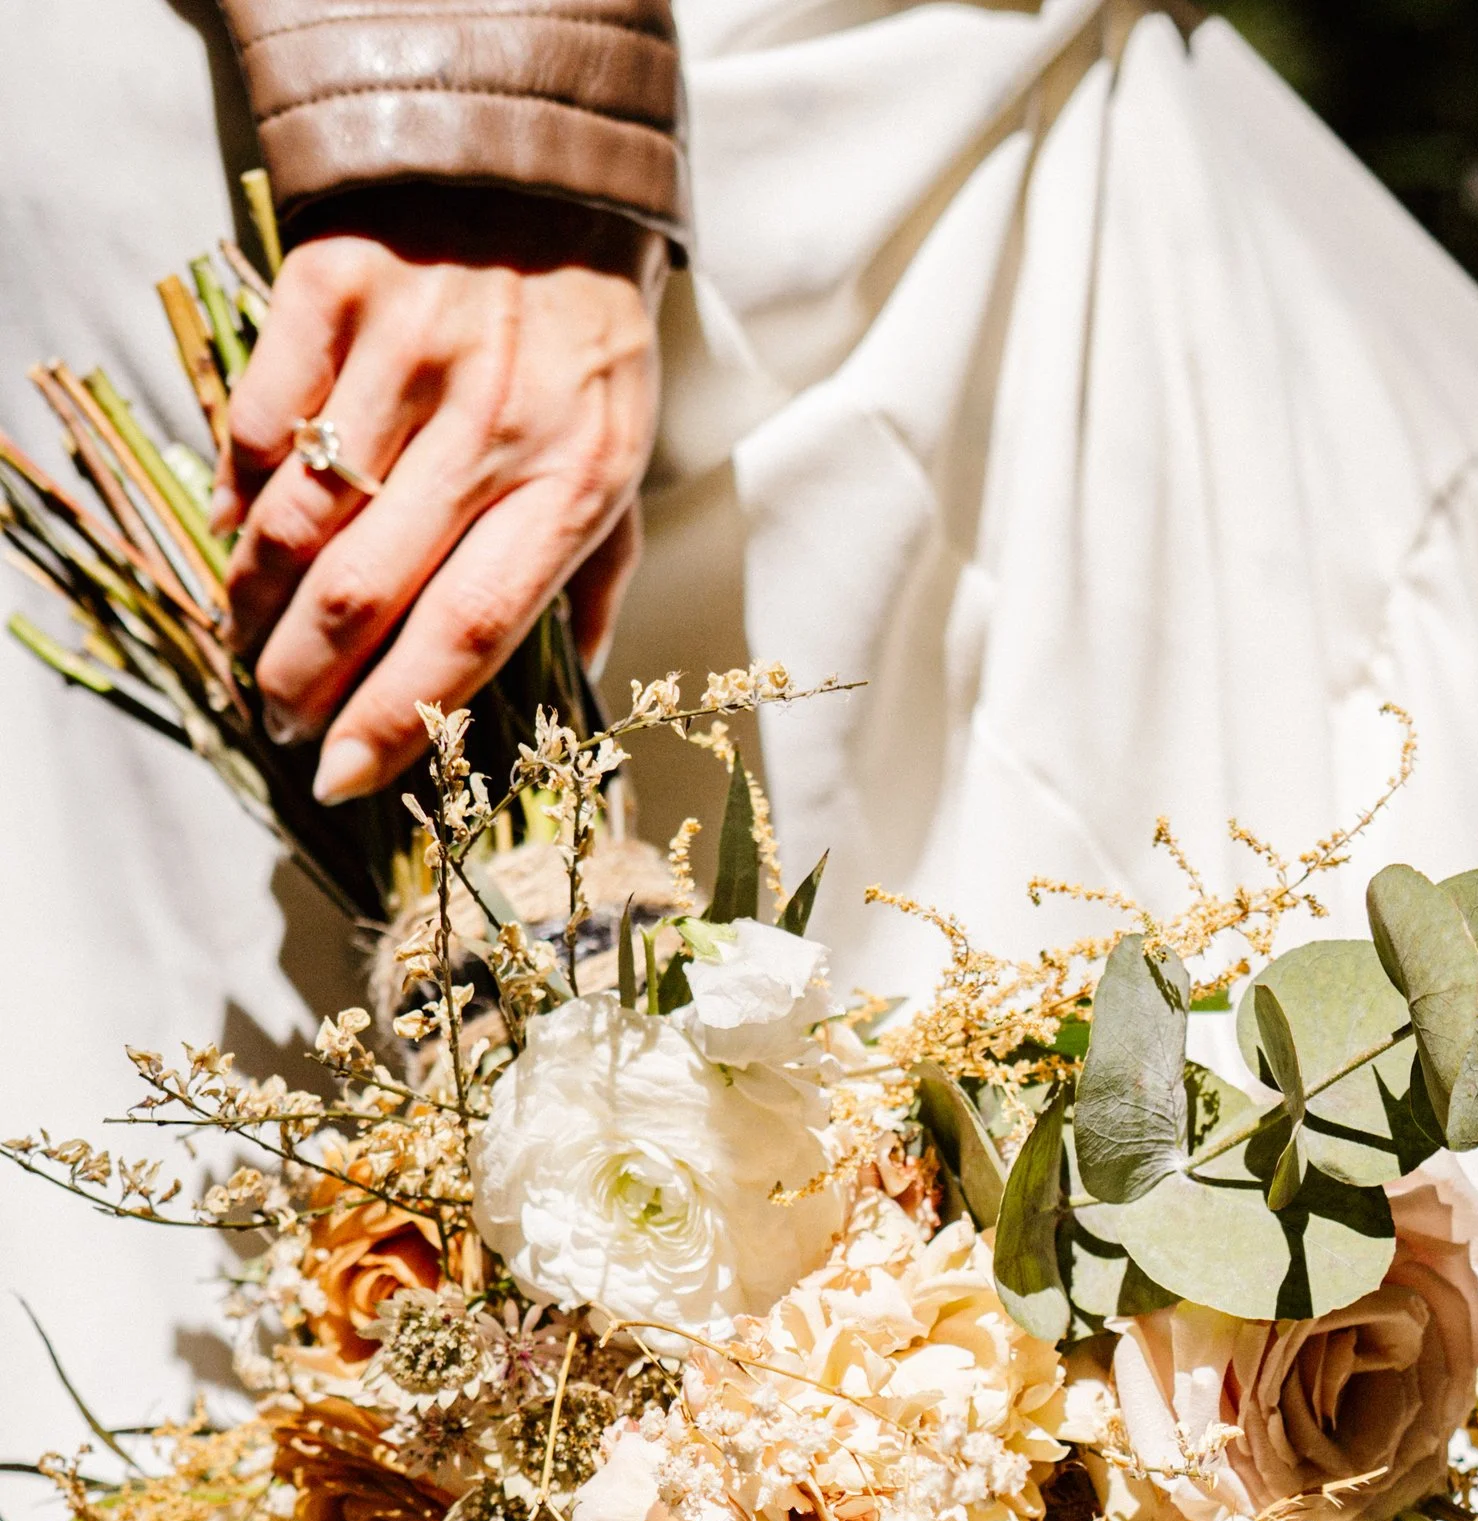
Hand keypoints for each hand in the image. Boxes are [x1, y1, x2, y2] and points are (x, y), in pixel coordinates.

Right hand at [214, 193, 664, 807]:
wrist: (546, 171)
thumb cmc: (591, 342)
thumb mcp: (625, 464)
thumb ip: (595, 577)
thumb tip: (572, 695)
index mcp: (568, 488)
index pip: (468, 636)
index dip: (395, 720)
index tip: (342, 776)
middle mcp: (488, 428)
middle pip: (366, 590)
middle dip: (304, 677)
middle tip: (281, 716)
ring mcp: (407, 355)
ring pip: (300, 513)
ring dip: (256, 599)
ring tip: (248, 643)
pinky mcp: (338, 291)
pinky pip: (264, 416)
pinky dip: (238, 487)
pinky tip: (237, 532)